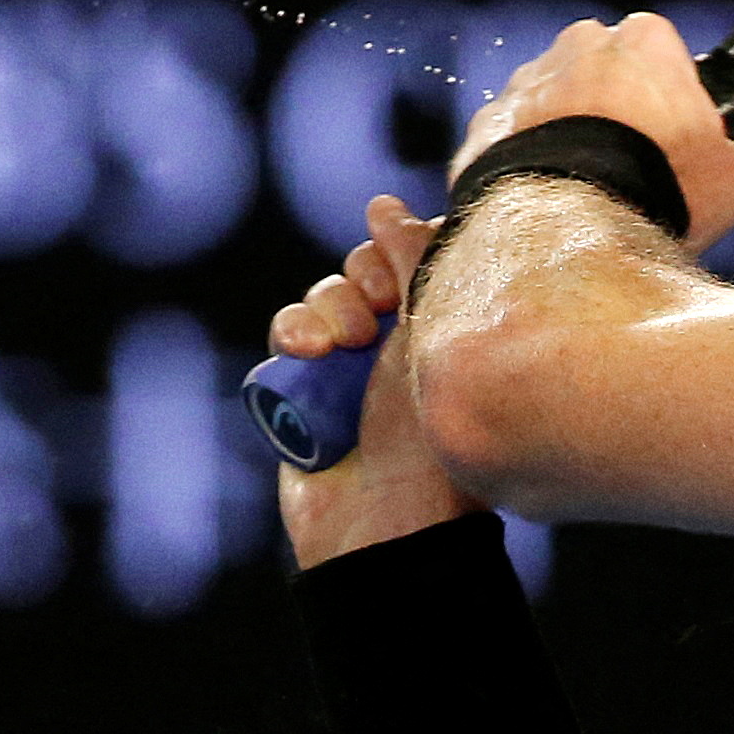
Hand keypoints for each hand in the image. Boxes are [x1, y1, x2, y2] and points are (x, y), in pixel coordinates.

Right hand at [269, 194, 483, 566]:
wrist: (386, 529)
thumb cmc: (432, 444)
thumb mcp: (436, 341)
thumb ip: (419, 263)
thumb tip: (383, 204)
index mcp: (444, 332)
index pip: (414, 259)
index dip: (401, 252)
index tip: (404, 277)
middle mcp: (398, 344)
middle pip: (366, 271)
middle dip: (361, 280)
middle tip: (375, 317)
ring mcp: (349, 368)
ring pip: (325, 298)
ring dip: (326, 307)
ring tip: (338, 346)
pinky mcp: (303, 390)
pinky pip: (289, 332)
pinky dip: (293, 329)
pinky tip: (302, 351)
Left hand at [452, 12, 733, 250]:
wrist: (570, 233)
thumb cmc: (662, 194)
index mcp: (643, 41)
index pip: (663, 51)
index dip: (673, 95)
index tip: (677, 137)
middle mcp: (576, 47)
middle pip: (601, 71)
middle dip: (614, 109)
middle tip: (632, 168)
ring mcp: (523, 86)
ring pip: (552, 106)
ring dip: (567, 139)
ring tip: (588, 197)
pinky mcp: (484, 129)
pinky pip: (511, 144)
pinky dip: (525, 169)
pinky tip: (547, 207)